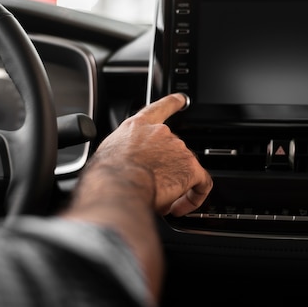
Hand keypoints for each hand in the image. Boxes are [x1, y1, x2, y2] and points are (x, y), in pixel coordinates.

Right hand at [91, 93, 211, 215]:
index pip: (158, 109)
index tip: (182, 99)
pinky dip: (194, 197)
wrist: (118, 185)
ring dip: (175, 185)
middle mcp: (160, 133)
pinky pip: (201, 183)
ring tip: (159, 201)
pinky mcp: (190, 168)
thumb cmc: (106, 175)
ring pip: (184, 168)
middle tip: (153, 188)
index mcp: (137, 127)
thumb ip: (123, 153)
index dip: (172, 103)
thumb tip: (128, 168)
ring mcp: (178, 149)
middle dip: (165, 170)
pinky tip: (182, 207)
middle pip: (172, 150)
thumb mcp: (107, 154)